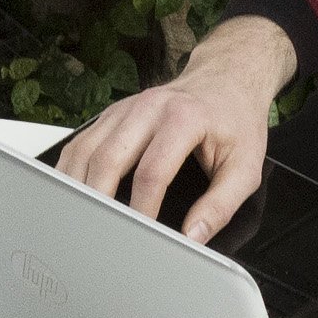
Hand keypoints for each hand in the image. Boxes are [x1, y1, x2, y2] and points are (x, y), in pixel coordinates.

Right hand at [54, 15, 298, 236]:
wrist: (227, 80)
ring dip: (77, 187)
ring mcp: (126, 108)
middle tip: (100, 234)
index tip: (142, 237)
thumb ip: (220, 205)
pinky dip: (71, 170)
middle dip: (99, 201)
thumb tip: (193, 236)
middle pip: (108, 159)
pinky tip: (72, 193)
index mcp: (183, 118)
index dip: (142, 210)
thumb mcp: (245, 167)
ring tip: (79, 220)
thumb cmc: (236, 122)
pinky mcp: (112, 113)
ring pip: (86, 150)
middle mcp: (149, 107)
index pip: (152, 173)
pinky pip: (81, 142)